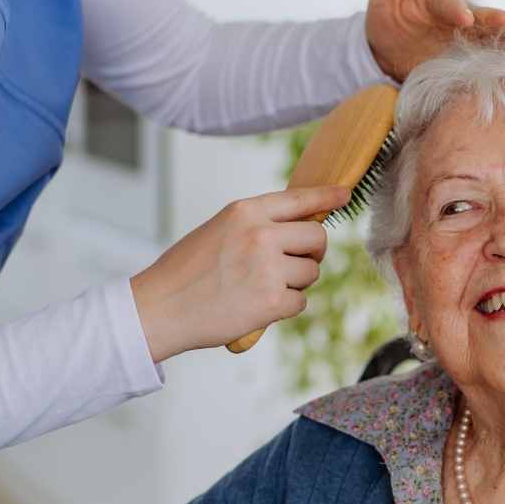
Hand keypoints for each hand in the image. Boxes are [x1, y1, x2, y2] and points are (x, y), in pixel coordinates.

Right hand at [129, 185, 350, 362]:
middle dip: (312, 253)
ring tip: (261, 288)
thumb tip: (297, 229)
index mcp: (245, 211)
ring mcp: (268, 267)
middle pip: (317, 238)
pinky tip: (257, 306)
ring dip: (295, 283)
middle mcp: (261, 234)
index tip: (344, 194)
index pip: (299, 199)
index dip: (327, 196)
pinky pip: (300, 302)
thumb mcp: (218, 230)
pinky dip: (284, 307)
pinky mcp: (272, 300)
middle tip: (294, 264)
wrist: (160, 308)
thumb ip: (255, 225)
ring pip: (311, 273)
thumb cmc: (185, 272)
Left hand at [365, 0, 504, 81]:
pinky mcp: (472, 63)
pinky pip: (491, 60)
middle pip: (482, 18)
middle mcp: (463, 17)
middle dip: (495, 20)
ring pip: (495, 37)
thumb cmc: (389, 17)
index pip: (450, 1)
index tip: (464, 18)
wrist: (390, 53)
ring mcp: (470, 40)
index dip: (457, 9)